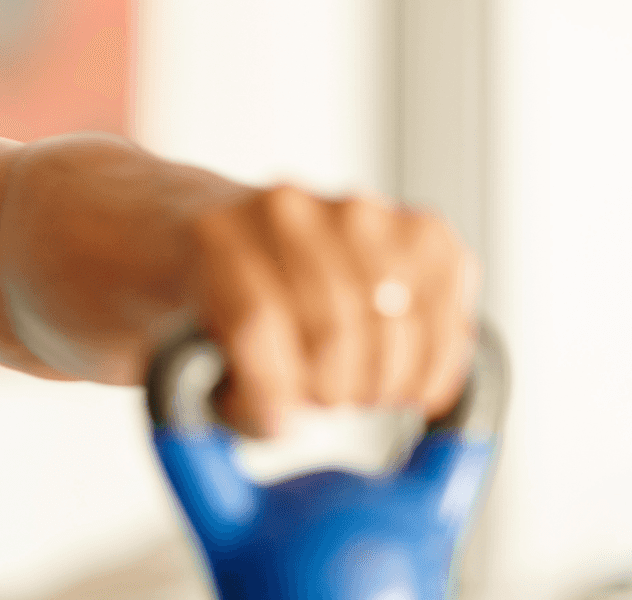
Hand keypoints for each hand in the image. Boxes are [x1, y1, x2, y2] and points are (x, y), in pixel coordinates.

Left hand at [192, 185, 479, 436]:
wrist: (237, 238)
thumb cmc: (215, 305)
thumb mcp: (182, 349)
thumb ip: (216, 393)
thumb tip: (282, 420)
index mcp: (214, 235)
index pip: (259, 320)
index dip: (273, 389)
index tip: (277, 423)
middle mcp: (288, 208)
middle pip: (334, 328)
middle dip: (331, 389)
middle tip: (321, 402)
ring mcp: (358, 210)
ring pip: (394, 323)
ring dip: (382, 381)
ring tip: (355, 390)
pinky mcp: (422, 229)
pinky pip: (449, 311)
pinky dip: (436, 362)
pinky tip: (406, 380)